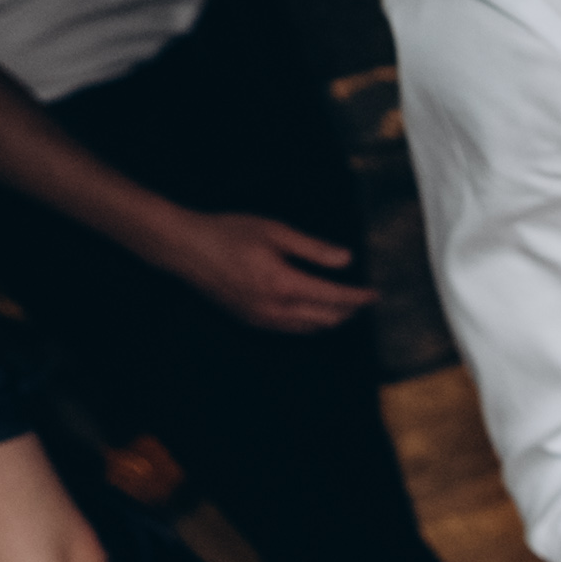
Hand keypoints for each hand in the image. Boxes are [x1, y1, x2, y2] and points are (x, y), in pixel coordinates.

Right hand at [139, 205, 372, 336]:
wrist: (186, 249)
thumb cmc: (228, 233)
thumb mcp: (274, 231)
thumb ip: (313, 248)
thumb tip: (345, 259)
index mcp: (284, 284)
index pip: (334, 298)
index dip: (358, 297)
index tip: (375, 294)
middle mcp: (275, 309)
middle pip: (326, 320)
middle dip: (349, 312)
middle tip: (363, 301)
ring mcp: (261, 320)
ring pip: (308, 329)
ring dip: (330, 320)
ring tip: (345, 308)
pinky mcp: (250, 321)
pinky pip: (289, 330)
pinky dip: (309, 324)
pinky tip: (313, 313)